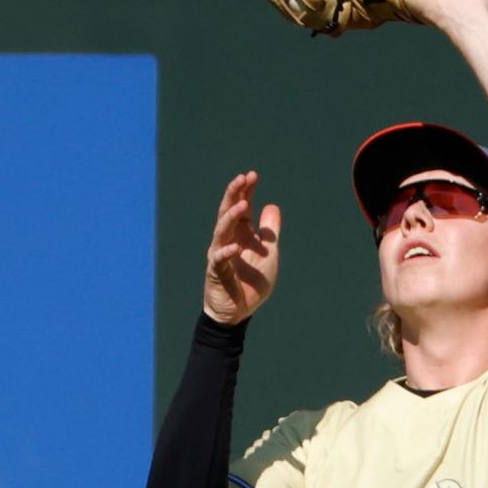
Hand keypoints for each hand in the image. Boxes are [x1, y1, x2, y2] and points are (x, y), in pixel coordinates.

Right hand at [203, 171, 280, 325]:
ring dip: (231, 218)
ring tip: (242, 205)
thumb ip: (270, 232)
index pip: (242, 207)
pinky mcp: (216, 272)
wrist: (239, 312)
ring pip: (221, 231)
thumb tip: (272, 205)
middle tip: (242, 178)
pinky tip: (235, 248)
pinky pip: (219, 260)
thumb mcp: (269, 254)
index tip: (252, 175)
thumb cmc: (252, 283)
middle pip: (228, 212)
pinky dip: (226, 253)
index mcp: (241, 234)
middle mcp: (228, 240)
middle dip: (234, 195)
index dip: (246, 191)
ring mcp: (220, 254)